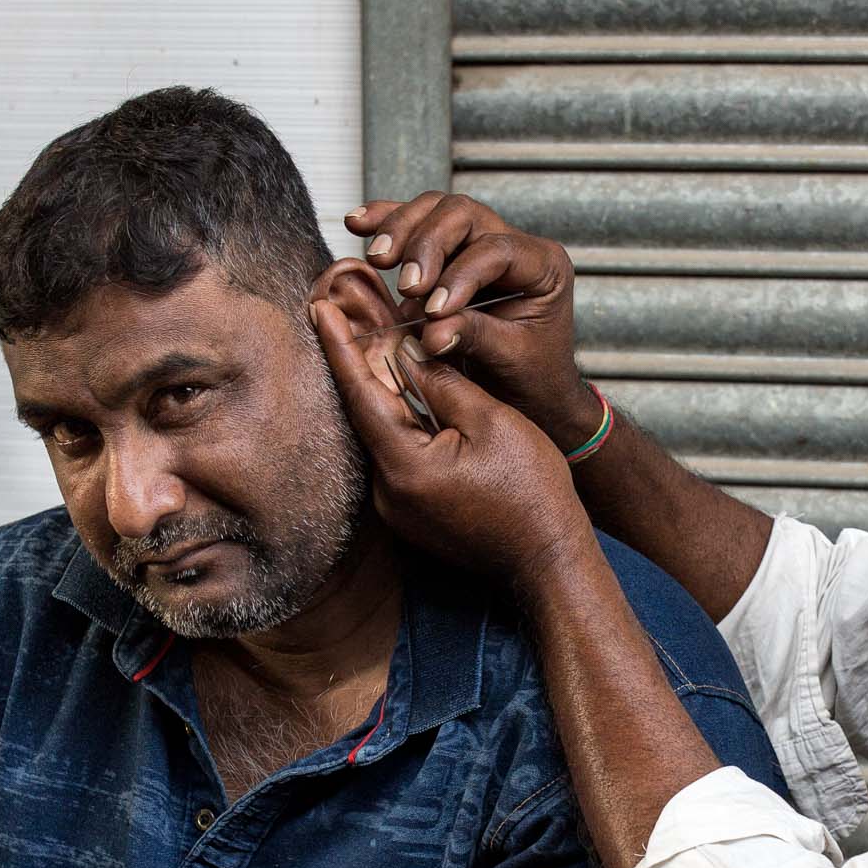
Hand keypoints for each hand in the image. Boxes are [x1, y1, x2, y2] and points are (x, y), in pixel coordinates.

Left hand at [312, 279, 597, 583]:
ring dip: (381, 392)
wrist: (548, 559)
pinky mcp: (411, 516)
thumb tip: (408, 353)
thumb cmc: (531, 492)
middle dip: (358, 362)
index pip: (359, 393)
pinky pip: (397, 457)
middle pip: (365, 414)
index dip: (339, 346)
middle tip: (344, 313)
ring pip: (382, 435)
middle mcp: (388, 493)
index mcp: (404, 466)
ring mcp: (397, 509)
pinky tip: (406, 393)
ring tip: (375, 343)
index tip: (319, 308)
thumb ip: (443, 382)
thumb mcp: (491, 422)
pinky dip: (399, 422)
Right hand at [341, 193, 601, 450]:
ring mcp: (481, 241)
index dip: (460, 275)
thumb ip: (472, 336)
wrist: (530, 393)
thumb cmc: (531, 376)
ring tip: (378, 259)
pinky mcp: (451, 250)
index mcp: (544, 266)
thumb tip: (429, 331)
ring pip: (435, 210)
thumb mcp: (509, 359)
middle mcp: (515, 243)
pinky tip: (357, 224)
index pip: (496, 250)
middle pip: (462, 214)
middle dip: (426, 244)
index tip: (433, 310)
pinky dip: (385, 222)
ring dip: (400, 229)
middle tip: (406, 285)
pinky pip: (416, 224)